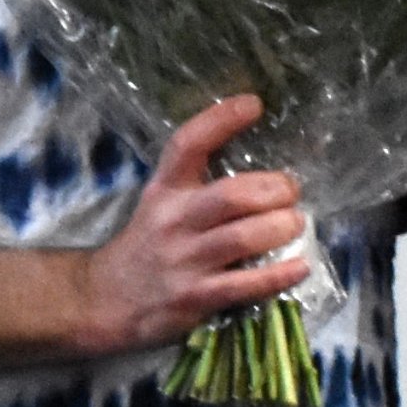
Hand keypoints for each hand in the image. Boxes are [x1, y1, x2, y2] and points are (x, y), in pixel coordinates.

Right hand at [74, 94, 315, 354]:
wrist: (105, 301)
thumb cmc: (147, 246)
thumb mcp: (160, 204)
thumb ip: (198, 186)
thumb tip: (263, 173)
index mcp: (165, 191)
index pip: (187, 144)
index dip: (221, 120)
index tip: (255, 104)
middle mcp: (173, 221)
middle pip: (231, 195)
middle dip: (274, 190)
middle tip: (292, 192)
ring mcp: (184, 261)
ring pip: (243, 238)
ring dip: (280, 228)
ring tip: (296, 223)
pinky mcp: (194, 299)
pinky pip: (245, 285)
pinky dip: (279, 275)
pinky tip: (301, 267)